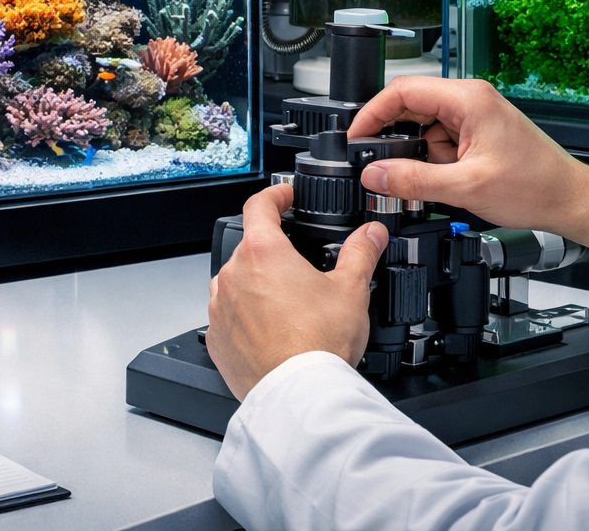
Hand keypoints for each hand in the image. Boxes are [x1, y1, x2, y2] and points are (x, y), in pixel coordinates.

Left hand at [206, 179, 389, 399]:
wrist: (299, 393)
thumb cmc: (319, 344)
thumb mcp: (350, 290)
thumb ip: (360, 254)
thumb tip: (371, 234)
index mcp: (262, 252)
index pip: (259, 205)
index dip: (274, 195)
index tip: (284, 196)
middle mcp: (233, 275)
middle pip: (250, 248)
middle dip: (273, 253)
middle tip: (300, 267)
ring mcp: (220, 307)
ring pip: (236, 283)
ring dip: (256, 286)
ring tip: (288, 306)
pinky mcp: (216, 338)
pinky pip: (228, 316)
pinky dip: (246, 317)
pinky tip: (272, 331)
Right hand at [346, 77, 588, 265]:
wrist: (571, 200)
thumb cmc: (536, 187)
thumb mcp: (465, 188)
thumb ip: (413, 180)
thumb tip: (374, 174)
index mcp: (468, 99)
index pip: (402, 91)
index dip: (372, 114)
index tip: (355, 137)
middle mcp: (470, 99)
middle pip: (410, 106)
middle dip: (392, 137)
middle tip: (378, 165)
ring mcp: (474, 114)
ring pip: (422, 125)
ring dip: (416, 152)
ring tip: (430, 180)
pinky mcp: (477, 131)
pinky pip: (439, 138)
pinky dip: (432, 159)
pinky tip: (444, 179)